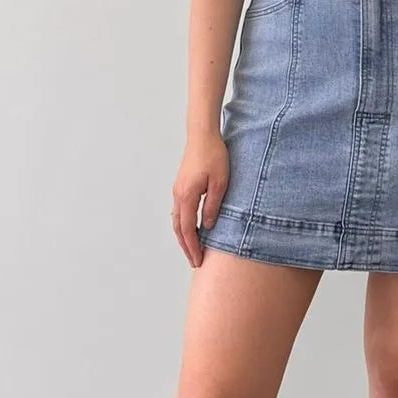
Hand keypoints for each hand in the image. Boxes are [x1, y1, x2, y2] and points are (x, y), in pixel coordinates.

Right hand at [172, 129, 228, 267]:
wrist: (202, 135)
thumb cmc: (214, 155)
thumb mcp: (220, 183)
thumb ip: (213, 206)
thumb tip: (208, 226)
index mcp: (187, 196)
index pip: (187, 230)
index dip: (193, 247)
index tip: (198, 260)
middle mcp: (178, 195)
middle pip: (178, 228)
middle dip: (186, 247)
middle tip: (195, 262)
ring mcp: (177, 190)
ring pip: (177, 221)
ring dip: (184, 237)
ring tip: (192, 250)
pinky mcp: (181, 186)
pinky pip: (179, 211)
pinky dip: (183, 225)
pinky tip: (190, 229)